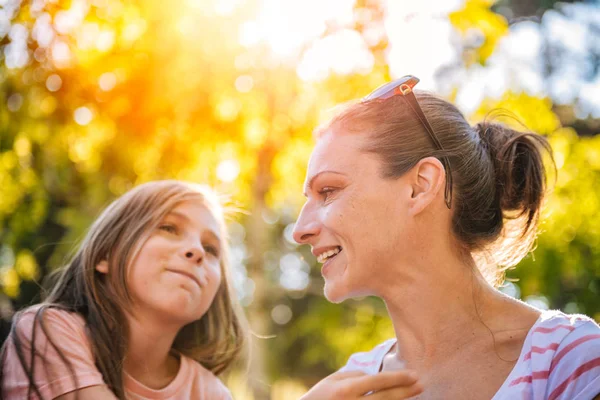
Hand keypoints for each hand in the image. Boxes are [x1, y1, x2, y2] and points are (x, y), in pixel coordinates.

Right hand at [300, 369, 422, 399]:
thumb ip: (353, 375)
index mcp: (346, 390)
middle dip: (405, 390)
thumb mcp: (332, 381)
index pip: (378, 381)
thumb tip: (374, 375)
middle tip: (421, 384)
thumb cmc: (319, 397)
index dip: (398, 378)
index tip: (413, 374)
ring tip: (415, 394)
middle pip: (386, 397)